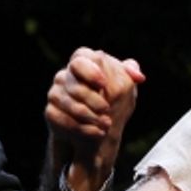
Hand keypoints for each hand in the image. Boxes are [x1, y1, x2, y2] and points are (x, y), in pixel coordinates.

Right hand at [45, 47, 144, 190]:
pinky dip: (82, 128)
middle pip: (74, 84)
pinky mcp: (51, 112)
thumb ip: (129, 75)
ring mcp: (55, 94)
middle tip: (107, 109)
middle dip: (92, 99)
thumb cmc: (112, 100)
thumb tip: (139, 77)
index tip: (103, 83)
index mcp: (83, 62)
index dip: (90, 70)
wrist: (98, 126)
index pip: (81, 57)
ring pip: (68, 103)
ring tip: (106, 124)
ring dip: (89, 116)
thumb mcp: (124, 86)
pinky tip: (97, 132)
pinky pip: (62, 119)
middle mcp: (65, 76)